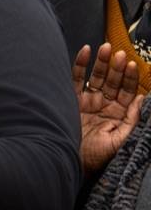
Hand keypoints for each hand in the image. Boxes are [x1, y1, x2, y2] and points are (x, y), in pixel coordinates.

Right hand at [73, 42, 141, 174]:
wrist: (68, 161)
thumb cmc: (96, 156)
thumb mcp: (121, 140)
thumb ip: (132, 119)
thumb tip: (141, 98)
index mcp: (118, 114)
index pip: (127, 91)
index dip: (130, 78)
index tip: (132, 65)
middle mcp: (103, 105)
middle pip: (112, 81)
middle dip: (116, 67)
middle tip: (119, 54)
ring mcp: (87, 101)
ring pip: (95, 77)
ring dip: (101, 62)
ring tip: (105, 48)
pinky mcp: (70, 100)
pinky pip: (75, 79)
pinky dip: (79, 64)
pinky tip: (86, 51)